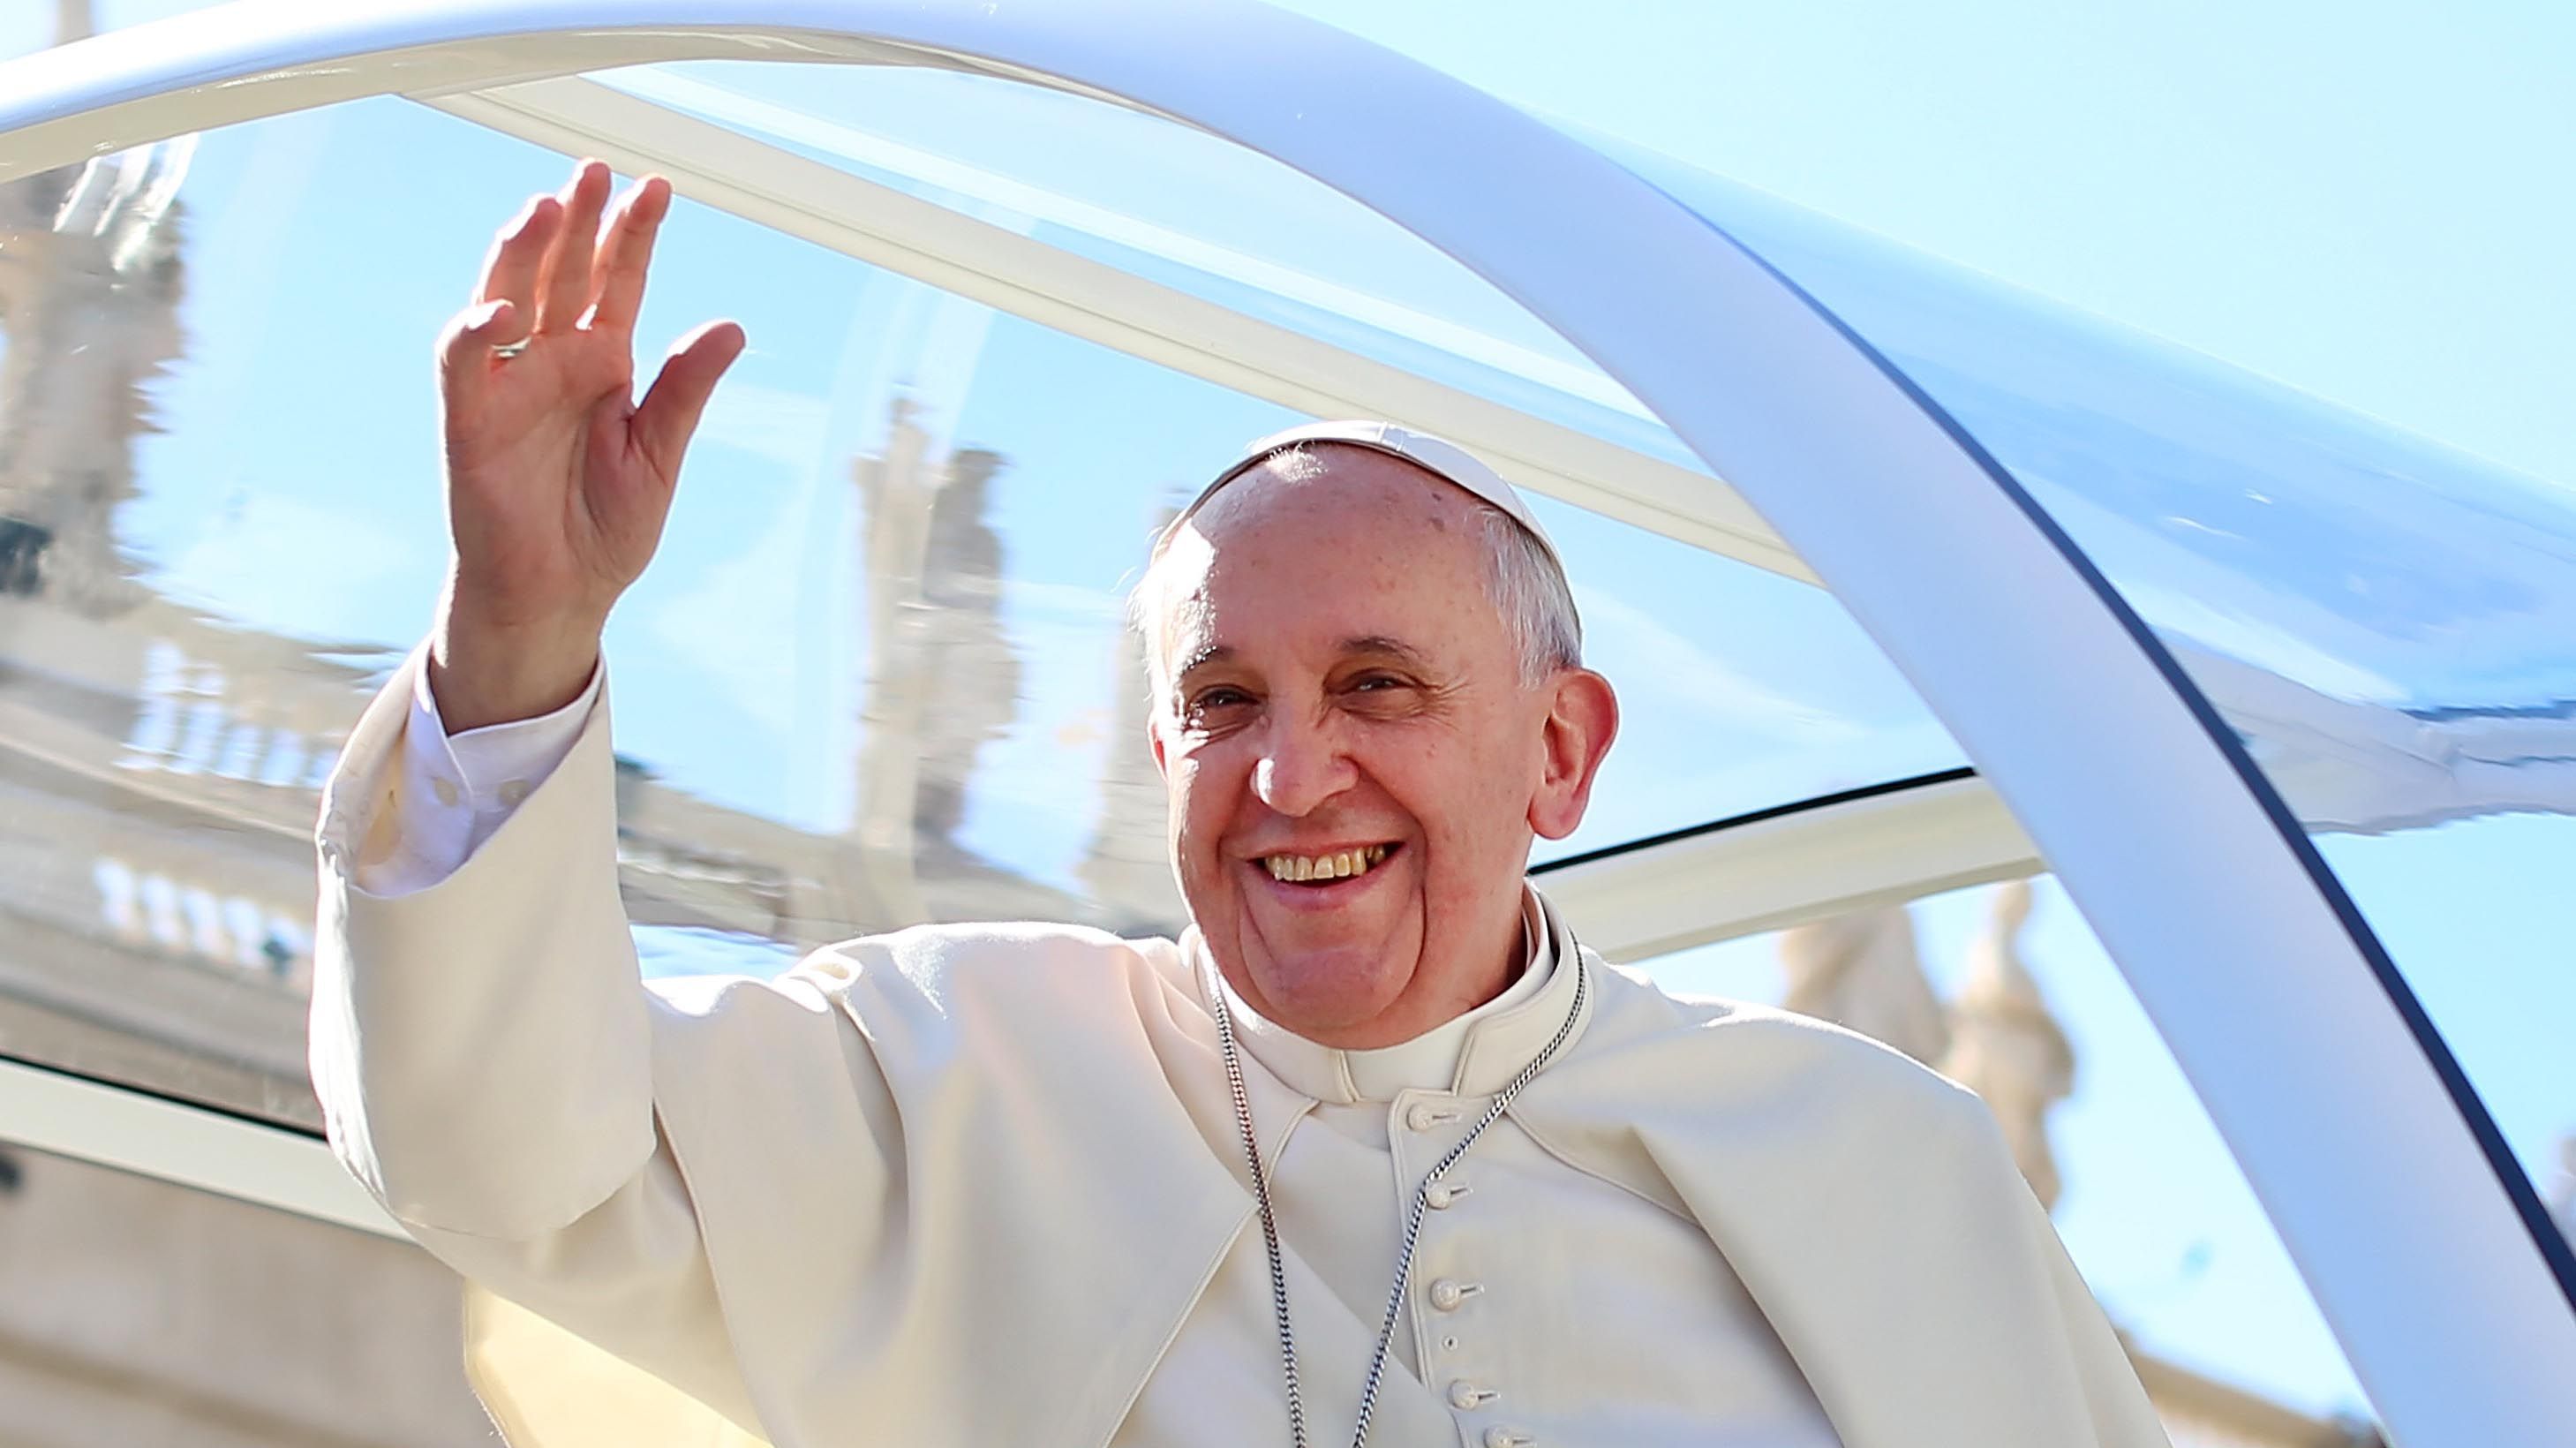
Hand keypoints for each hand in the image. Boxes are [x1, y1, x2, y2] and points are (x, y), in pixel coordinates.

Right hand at [428, 160, 745, 729]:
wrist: (560, 595)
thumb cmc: (604, 528)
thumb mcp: (659, 455)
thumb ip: (684, 391)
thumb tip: (731, 327)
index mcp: (601, 363)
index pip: (616, 282)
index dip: (632, 235)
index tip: (656, 189)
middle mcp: (552, 362)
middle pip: (561, 273)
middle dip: (576, 221)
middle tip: (594, 171)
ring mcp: (507, 386)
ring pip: (505, 297)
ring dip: (522, 253)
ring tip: (547, 208)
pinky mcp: (469, 422)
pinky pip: (464, 365)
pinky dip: (477, 332)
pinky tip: (505, 309)